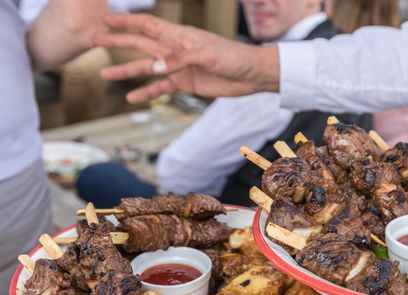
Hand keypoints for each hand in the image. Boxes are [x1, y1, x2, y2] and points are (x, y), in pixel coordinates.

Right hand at [92, 13, 278, 102]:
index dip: (126, 21)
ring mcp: (178, 67)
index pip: (147, 25)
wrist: (250, 75)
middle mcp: (174, 49)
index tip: (106, 19)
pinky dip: (147, 93)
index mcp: (178, 36)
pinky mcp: (185, 83)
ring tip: (105, 75)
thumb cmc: (232, 57)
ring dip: (126, 70)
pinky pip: (161, 88)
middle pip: (140, 44)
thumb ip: (180, 59)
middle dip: (117, 42)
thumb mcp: (207, 55)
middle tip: (93, 39)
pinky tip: (132, 98)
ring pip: (146, 68)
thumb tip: (155, 67)